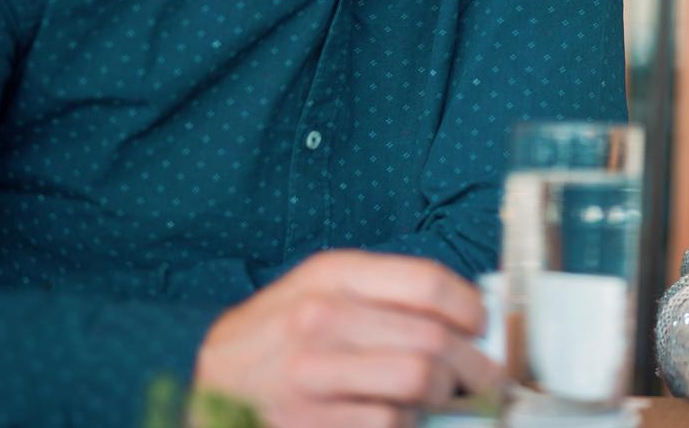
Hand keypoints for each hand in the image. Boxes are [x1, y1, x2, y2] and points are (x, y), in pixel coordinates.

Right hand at [193, 250, 499, 427]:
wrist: (202, 381)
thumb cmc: (275, 335)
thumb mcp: (319, 290)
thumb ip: (384, 293)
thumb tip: (465, 310)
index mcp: (332, 276)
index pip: (427, 282)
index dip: (469, 307)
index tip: (482, 325)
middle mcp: (321, 319)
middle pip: (432, 339)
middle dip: (473, 363)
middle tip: (486, 376)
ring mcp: (311, 375)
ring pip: (418, 382)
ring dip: (444, 396)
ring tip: (443, 397)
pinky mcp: (308, 423)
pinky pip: (389, 423)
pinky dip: (406, 424)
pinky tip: (397, 416)